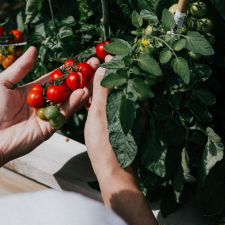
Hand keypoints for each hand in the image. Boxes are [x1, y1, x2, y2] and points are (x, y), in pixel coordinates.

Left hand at [0, 47, 99, 164]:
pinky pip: (63, 114)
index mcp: (30, 91)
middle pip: (64, 88)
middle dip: (79, 78)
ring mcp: (46, 116)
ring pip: (67, 100)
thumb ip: (20, 68)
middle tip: (94, 65)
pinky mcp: (49, 128)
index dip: (65, 70)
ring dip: (81, 88)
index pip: (52, 78)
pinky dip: (73, 103)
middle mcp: (41, 103)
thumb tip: (34, 49)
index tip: (79, 60)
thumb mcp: (2, 83)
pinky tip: (82, 92)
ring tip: (93, 77)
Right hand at [84, 56, 135, 184]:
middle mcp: (134, 106)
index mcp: (132, 101)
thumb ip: (102, 89)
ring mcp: (129, 116)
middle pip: (122, 82)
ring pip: (117, 94)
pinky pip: (113, 105)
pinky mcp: (123, 124)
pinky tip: (92, 99)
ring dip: (104, 85)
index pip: (126, 73)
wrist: (113, 173)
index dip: (116, 61)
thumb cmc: (106, 145)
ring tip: (89, 78)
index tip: (105, 51)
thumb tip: (104, 65)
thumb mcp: (100, 113)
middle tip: (94, 62)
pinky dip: (104, 99)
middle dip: (109, 71)